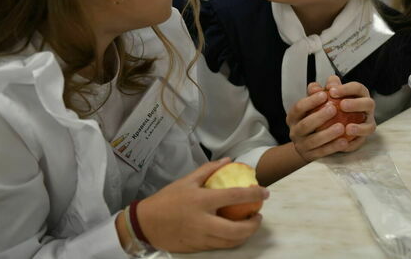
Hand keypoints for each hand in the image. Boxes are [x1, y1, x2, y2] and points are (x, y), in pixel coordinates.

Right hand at [136, 159, 267, 252]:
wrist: (145, 224)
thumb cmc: (166, 200)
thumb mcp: (186, 180)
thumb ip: (209, 170)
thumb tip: (229, 160)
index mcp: (201, 201)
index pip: (234, 196)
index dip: (254, 194)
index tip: (265, 192)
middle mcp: (203, 221)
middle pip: (236, 229)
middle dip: (253, 225)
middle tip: (258, 215)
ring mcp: (200, 237)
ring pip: (230, 242)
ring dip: (245, 235)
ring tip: (249, 224)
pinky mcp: (197, 248)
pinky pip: (219, 246)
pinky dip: (231, 240)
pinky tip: (234, 232)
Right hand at [286, 76, 375, 161]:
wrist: (306, 145)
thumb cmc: (313, 119)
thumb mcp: (314, 106)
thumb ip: (322, 93)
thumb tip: (331, 80)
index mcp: (293, 117)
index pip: (298, 108)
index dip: (310, 101)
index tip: (324, 94)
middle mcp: (294, 131)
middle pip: (304, 125)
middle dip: (318, 117)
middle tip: (333, 109)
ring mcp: (301, 145)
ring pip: (313, 141)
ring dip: (327, 134)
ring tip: (341, 127)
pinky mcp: (310, 157)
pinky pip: (322, 152)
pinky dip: (333, 147)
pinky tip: (344, 142)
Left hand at [323, 76, 376, 152]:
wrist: (332, 123)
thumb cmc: (329, 105)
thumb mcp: (322, 97)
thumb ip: (318, 91)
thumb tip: (314, 88)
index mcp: (359, 94)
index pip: (357, 88)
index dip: (346, 88)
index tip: (331, 91)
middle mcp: (366, 108)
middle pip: (369, 104)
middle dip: (357, 104)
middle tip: (342, 105)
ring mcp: (367, 123)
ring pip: (369, 126)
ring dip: (360, 128)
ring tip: (347, 129)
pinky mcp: (363, 138)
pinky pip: (360, 142)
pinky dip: (352, 144)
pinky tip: (342, 144)